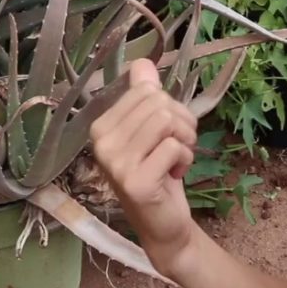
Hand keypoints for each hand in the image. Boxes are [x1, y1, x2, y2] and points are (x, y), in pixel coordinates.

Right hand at [89, 58, 198, 276]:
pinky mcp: (135, 181)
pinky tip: (173, 175)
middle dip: (181, 123)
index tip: (165, 134)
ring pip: (167, 121)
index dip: (169, 107)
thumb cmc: (159, 173)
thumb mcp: (153, 131)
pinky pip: (174, 146)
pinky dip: (185, 158)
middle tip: (175, 148)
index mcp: (101, 126)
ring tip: (175, 160)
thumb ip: (146, 96)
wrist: (162, 224)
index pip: (146, 90)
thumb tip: (143, 63)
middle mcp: (102, 142)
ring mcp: (116, 163)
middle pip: (159, 103)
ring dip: (185, 140)